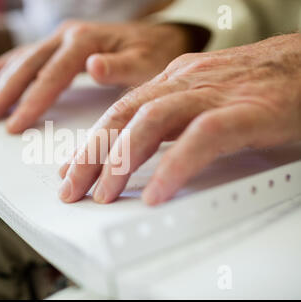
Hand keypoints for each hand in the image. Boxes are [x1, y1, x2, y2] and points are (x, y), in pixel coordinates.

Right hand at [0, 21, 193, 132]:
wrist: (162, 39)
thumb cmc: (155, 55)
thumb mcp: (145, 63)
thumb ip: (119, 66)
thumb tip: (93, 66)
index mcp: (85, 41)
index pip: (51, 76)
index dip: (31, 102)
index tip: (15, 126)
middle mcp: (68, 35)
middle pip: (29, 66)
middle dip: (7, 94)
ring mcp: (61, 37)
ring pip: (23, 61)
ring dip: (2, 83)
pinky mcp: (60, 44)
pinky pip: (27, 54)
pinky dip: (5, 64)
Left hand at [59, 33, 300, 205]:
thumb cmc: (257, 86)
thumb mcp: (200, 100)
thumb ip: (166, 123)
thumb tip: (130, 151)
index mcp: (171, 80)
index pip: (117, 111)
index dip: (90, 143)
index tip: (70, 171)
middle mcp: (184, 83)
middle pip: (123, 116)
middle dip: (91, 155)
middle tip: (71, 189)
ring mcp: (213, 94)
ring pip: (152, 121)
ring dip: (121, 161)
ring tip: (102, 195)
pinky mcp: (245, 111)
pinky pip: (201, 138)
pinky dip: (174, 166)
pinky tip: (155, 193)